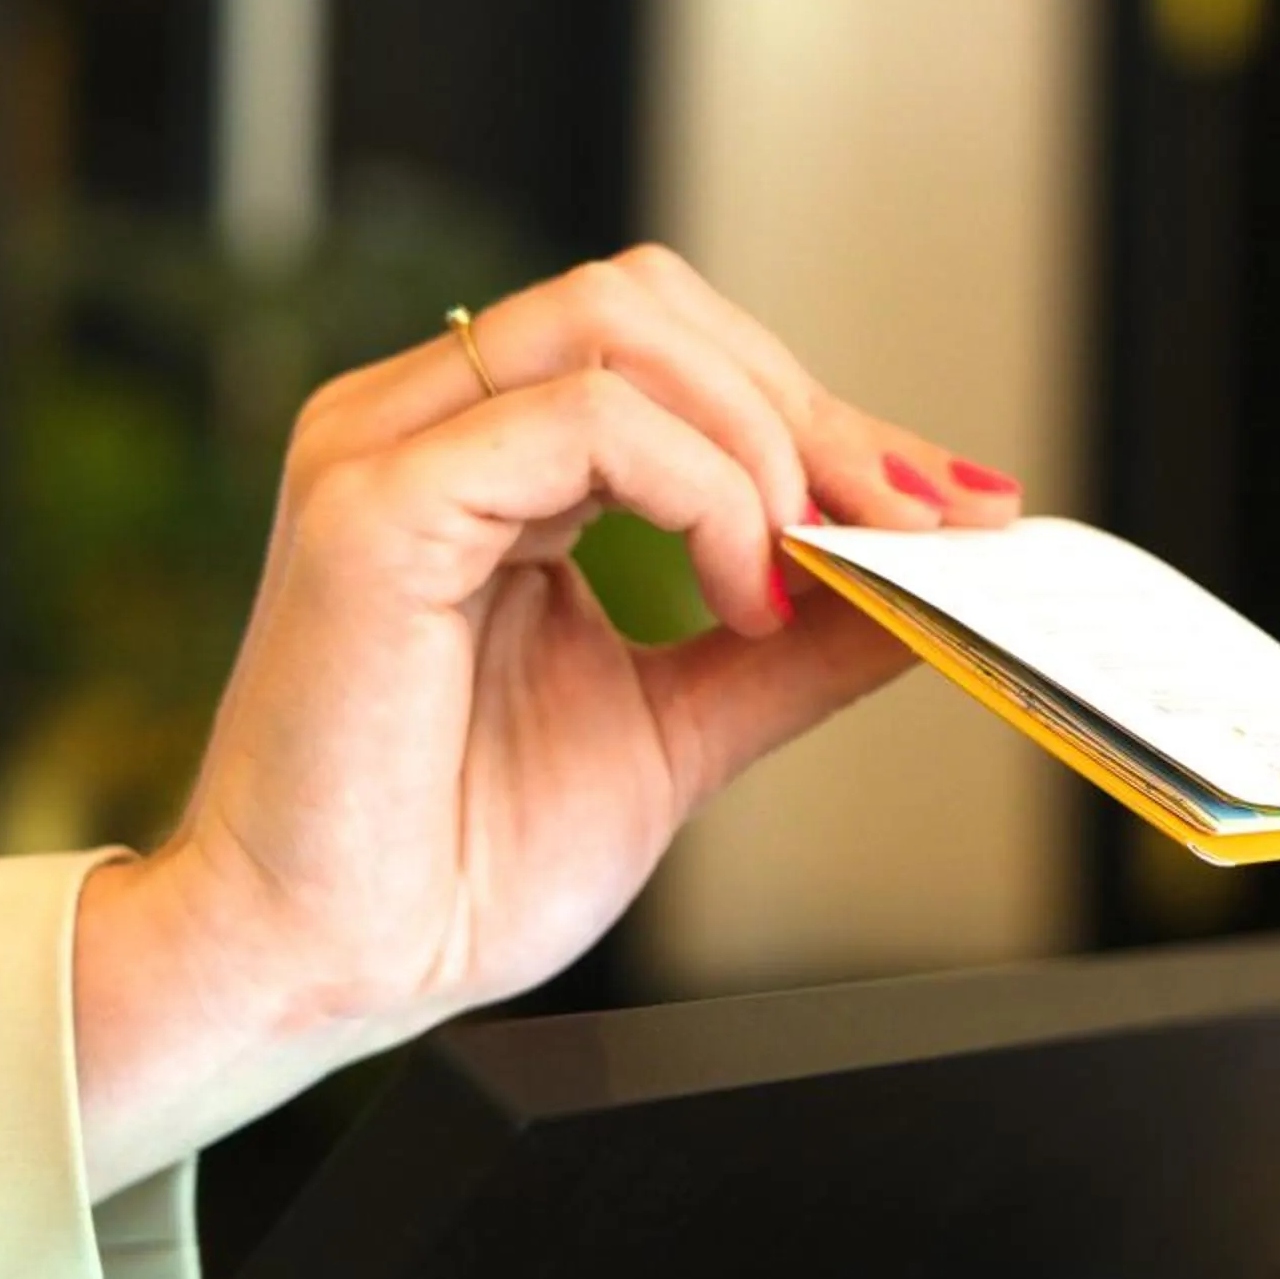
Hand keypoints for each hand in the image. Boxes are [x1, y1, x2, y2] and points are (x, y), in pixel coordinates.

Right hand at [69, 246, 1020, 1195]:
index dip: (816, 409)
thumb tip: (926, 578)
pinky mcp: (372, 506)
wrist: (328, 976)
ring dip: (760, 436)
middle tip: (915, 521)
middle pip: (649, 302)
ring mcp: (385, 450)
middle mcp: (420, 425)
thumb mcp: (680, 725)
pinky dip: (701, 492)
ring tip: (805, 566)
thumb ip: (793, 644)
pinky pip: (582, 419)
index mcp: (476, 461)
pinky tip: (737, 594)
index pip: (666, 352)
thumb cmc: (455, 863)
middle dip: (808, 407)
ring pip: (618, 323)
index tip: (951, 500)